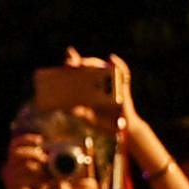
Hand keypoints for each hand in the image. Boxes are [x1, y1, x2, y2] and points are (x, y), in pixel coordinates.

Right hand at [0, 131, 54, 188]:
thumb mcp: (41, 173)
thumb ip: (42, 162)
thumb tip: (51, 152)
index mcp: (13, 162)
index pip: (15, 144)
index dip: (27, 139)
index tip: (40, 140)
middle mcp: (8, 167)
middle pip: (17, 152)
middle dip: (33, 153)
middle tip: (45, 160)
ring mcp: (9, 176)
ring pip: (24, 164)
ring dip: (38, 168)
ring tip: (46, 175)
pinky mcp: (12, 185)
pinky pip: (26, 176)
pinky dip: (37, 178)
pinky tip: (44, 183)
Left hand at [77, 47, 148, 163]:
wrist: (118, 129)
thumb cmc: (101, 122)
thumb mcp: (85, 117)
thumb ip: (76, 113)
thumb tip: (64, 108)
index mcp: (89, 87)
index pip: (80, 71)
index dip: (74, 63)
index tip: (66, 62)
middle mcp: (100, 81)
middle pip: (90, 66)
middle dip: (81, 62)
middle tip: (70, 63)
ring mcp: (112, 82)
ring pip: (103, 66)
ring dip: (93, 63)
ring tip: (83, 63)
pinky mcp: (123, 85)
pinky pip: (124, 72)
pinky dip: (119, 64)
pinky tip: (111, 58)